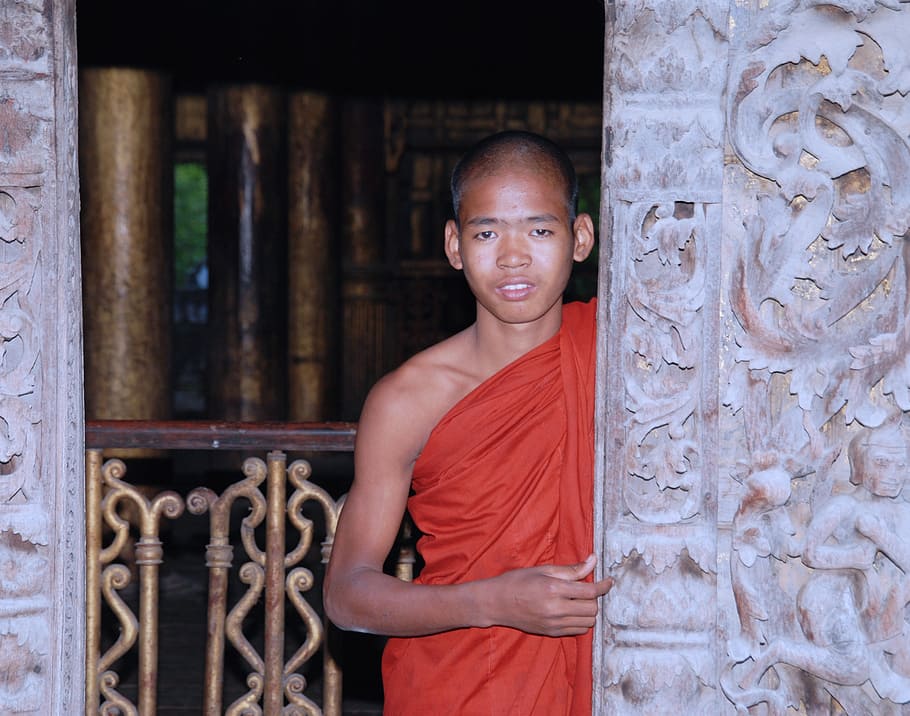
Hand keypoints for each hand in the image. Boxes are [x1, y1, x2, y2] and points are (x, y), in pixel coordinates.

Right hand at [481, 553, 613, 636]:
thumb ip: (571, 569)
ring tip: (578, 600)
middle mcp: (556, 609)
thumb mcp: (543, 570)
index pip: (590, 591)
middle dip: (594, 598)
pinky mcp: (551, 632)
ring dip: (588, 610)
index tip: (609, 581)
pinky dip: (580, 621)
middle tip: (586, 588)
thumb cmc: (518, 581)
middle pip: (592, 609)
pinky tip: (571, 610)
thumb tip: (593, 560)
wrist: (497, 603)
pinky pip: (578, 630)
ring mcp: (554, 624)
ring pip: (588, 622)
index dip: (604, 586)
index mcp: (554, 589)